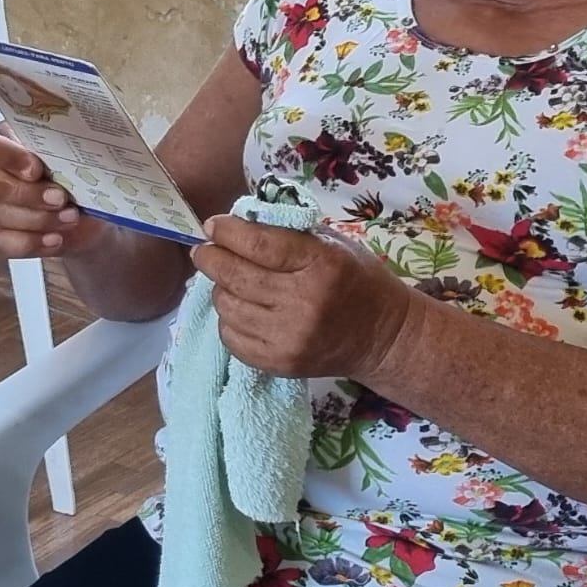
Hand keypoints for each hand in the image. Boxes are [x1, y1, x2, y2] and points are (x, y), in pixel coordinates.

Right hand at [0, 125, 106, 258]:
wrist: (85, 215)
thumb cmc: (75, 180)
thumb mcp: (74, 162)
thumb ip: (62, 158)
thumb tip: (67, 158)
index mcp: (6, 138)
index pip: (0, 145)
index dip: (17, 160)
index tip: (38, 170)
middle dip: (32, 195)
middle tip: (61, 198)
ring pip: (0, 214)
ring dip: (39, 220)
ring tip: (69, 218)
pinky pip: (5, 242)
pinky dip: (33, 242)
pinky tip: (55, 240)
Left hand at [191, 214, 416, 380]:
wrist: (382, 337)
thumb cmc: (356, 279)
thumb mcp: (331, 243)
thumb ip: (287, 231)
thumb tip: (237, 222)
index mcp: (320, 264)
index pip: (259, 244)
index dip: (227, 232)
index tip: (212, 226)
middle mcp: (304, 302)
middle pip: (237, 276)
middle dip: (210, 258)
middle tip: (203, 251)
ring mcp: (290, 338)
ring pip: (229, 306)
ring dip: (220, 288)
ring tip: (227, 280)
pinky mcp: (281, 364)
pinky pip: (232, 338)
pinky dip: (228, 320)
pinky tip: (240, 308)